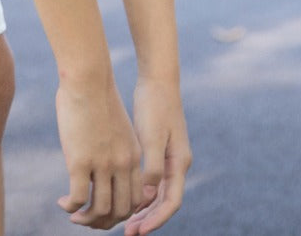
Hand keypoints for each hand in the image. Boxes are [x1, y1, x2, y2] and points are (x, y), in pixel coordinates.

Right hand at [56, 76, 142, 228]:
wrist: (89, 80)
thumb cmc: (97, 98)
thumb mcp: (115, 126)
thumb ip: (114, 146)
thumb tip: (104, 158)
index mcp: (133, 155)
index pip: (137, 197)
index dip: (122, 211)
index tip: (105, 208)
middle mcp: (122, 163)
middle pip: (122, 210)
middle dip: (105, 222)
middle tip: (87, 219)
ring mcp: (103, 165)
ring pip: (101, 210)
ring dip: (86, 219)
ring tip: (74, 215)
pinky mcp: (81, 162)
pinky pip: (79, 199)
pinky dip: (71, 207)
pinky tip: (63, 202)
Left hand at [122, 78, 192, 234]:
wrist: (158, 81)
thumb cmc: (155, 105)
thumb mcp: (153, 136)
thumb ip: (151, 167)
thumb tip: (146, 196)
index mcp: (179, 162)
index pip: (171, 202)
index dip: (156, 220)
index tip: (138, 231)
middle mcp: (176, 164)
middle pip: (164, 202)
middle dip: (147, 219)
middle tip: (127, 233)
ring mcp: (169, 159)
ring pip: (157, 194)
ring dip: (142, 210)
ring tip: (122, 223)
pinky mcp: (159, 152)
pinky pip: (150, 181)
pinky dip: (138, 193)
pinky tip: (122, 198)